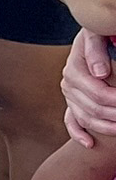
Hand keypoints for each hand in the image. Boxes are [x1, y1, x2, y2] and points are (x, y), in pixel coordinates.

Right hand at [63, 29, 115, 147]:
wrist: (94, 38)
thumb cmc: (99, 36)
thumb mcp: (96, 35)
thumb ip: (96, 51)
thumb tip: (100, 73)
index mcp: (74, 68)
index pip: (97, 92)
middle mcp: (68, 83)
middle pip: (93, 109)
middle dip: (115, 115)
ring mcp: (69, 95)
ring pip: (85, 118)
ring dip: (106, 127)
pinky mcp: (72, 102)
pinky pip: (71, 122)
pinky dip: (78, 134)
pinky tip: (90, 144)